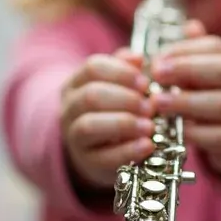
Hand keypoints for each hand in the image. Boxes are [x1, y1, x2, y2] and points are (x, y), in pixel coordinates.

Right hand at [61, 53, 156, 189]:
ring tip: (149, 126)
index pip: (93, 68)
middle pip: (91, 96)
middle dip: (125, 99)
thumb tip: (138, 58)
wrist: (98, 152)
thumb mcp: (117, 87)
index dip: (121, 72)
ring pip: (90, 126)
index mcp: (76, 84)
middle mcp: (70, 109)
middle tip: (150, 105)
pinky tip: (147, 145)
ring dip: (124, 123)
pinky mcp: (87, 163)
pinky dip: (128, 151)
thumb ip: (126, 69)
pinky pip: (103, 157)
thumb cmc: (112, 113)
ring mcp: (75, 137)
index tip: (145, 82)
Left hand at [149, 21, 220, 177]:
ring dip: (186, 102)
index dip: (186, 50)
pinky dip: (197, 132)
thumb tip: (189, 26)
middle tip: (157, 74)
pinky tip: (177, 129)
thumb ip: (197, 54)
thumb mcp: (211, 75)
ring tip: (158, 102)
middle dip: (187, 69)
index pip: (216, 47)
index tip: (158, 58)